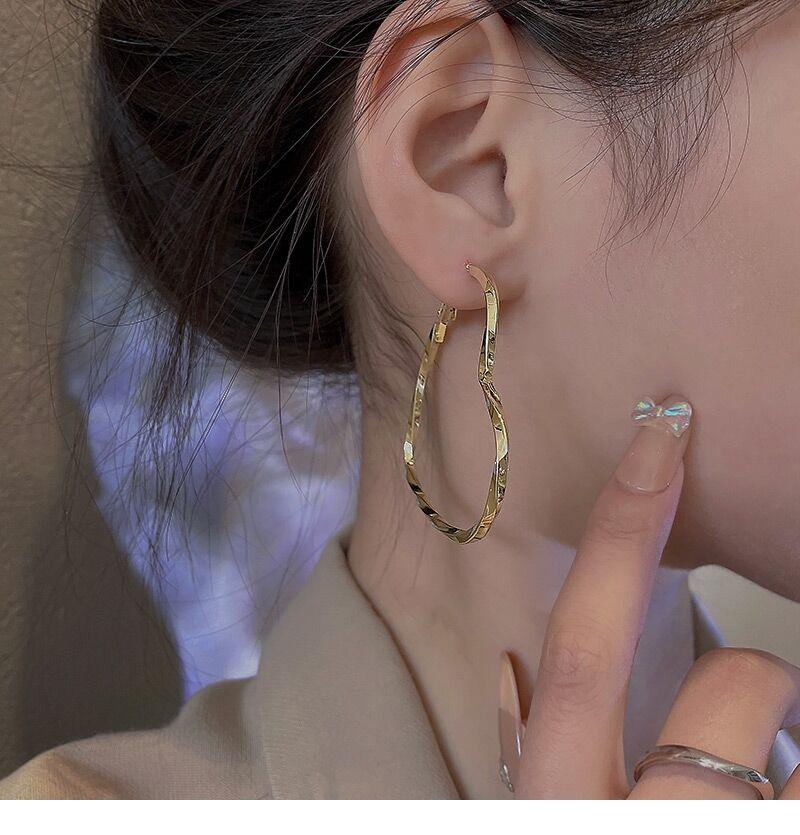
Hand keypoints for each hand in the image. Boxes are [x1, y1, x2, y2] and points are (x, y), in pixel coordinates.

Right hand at [515, 394, 799, 798]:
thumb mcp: (553, 807)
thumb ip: (538, 743)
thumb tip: (510, 672)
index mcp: (559, 797)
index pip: (585, 647)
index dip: (621, 529)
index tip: (660, 431)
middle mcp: (643, 820)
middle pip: (737, 684)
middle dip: (760, 677)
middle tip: (756, 710)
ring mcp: (725, 830)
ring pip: (797, 723)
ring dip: (788, 747)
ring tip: (756, 791)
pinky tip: (777, 798)